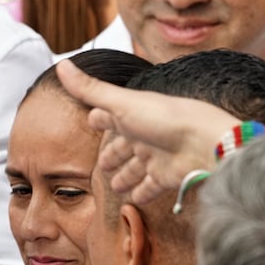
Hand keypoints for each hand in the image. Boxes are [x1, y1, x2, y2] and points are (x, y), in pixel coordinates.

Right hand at [56, 59, 239, 203]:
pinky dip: (140, 194)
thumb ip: (89, 89)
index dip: (100, 119)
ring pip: (134, 170)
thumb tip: (60, 64)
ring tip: (114, 186)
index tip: (93, 121)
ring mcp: (155, 157)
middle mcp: (144, 135)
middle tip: (102, 164)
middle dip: (111, 155)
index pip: (110, 116)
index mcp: (133, 114)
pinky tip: (132, 199)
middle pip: (122, 147)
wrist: (204, 144)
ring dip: (124, 177)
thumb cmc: (165, 119)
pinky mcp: (165, 178)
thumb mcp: (121, 104)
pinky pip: (149, 188)